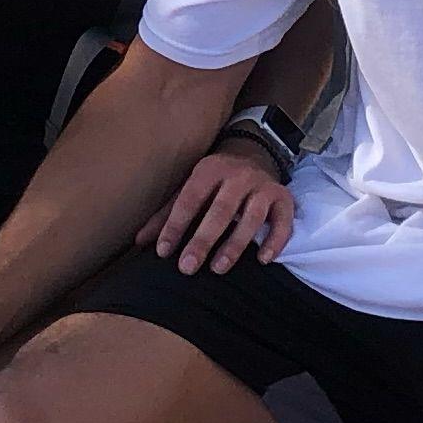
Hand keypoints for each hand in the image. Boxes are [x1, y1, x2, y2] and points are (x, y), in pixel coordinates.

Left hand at [145, 146, 294, 276]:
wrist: (254, 154)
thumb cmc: (215, 181)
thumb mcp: (189, 189)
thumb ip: (166, 214)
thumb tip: (139, 242)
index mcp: (209, 169)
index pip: (190, 200)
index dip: (176, 226)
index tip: (163, 251)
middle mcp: (238, 175)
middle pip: (221, 210)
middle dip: (203, 240)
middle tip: (187, 267)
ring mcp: (263, 186)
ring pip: (252, 217)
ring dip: (235, 244)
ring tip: (218, 268)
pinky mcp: (283, 197)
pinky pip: (283, 221)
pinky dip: (275, 240)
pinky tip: (262, 260)